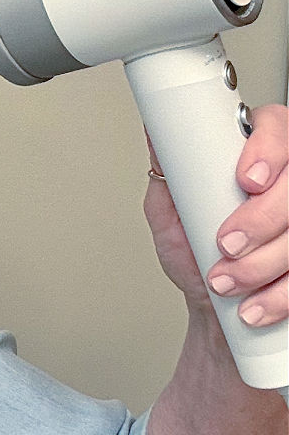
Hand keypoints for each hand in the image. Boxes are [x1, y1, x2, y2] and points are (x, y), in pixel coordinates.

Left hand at [144, 104, 287, 326]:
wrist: (213, 307)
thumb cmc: (195, 255)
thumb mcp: (171, 215)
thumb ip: (168, 177)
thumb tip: (158, 138)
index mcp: (255, 157)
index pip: (277, 127)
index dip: (267, 150)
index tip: (246, 180)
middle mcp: (287, 183)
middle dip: (260, 219)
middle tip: (226, 244)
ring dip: (263, 263)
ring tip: (224, 282)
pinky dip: (279, 295)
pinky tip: (253, 305)